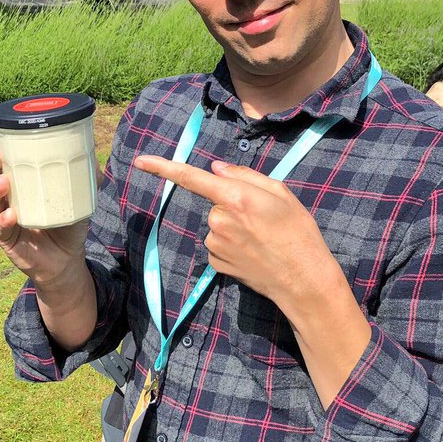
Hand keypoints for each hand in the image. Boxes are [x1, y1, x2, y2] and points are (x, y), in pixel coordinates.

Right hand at [0, 147, 91, 286]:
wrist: (66, 260)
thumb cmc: (66, 225)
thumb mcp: (77, 201)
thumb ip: (84, 182)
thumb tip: (94, 161)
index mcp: (20, 188)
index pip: (4, 167)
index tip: (1, 141)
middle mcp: (7, 201)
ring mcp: (3, 221)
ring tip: (3, 181)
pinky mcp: (6, 240)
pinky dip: (3, 222)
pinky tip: (10, 216)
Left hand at [133, 155, 341, 318]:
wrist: (302, 280)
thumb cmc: (298, 233)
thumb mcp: (281, 193)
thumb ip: (244, 176)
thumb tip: (216, 168)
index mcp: (236, 197)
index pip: (192, 178)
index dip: (163, 168)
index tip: (140, 161)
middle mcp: (219, 220)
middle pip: (216, 202)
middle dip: (233, 205)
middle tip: (263, 219)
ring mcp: (215, 244)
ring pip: (217, 225)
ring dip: (233, 227)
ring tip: (262, 238)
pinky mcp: (216, 263)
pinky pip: (218, 244)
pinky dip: (232, 245)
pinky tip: (253, 253)